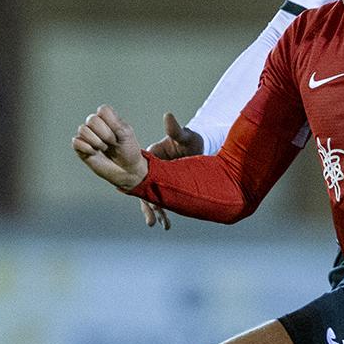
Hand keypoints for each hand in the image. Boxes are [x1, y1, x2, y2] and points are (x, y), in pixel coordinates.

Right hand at [72, 107, 148, 192]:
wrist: (127, 170)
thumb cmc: (128, 151)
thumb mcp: (127, 134)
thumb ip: (115, 124)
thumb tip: (100, 120)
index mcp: (108, 119)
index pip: (103, 110)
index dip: (112, 122)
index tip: (119, 134)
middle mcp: (96, 125)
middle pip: (92, 119)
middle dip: (106, 134)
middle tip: (113, 143)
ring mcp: (88, 137)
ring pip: (83, 129)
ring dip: (96, 141)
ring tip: (104, 148)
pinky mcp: (81, 148)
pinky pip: (76, 142)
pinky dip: (86, 147)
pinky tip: (94, 153)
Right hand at [138, 113, 202, 228]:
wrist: (198, 146)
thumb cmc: (191, 139)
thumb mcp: (185, 136)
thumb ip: (176, 130)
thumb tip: (168, 116)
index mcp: (152, 157)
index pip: (144, 175)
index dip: (144, 188)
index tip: (147, 200)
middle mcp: (152, 171)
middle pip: (146, 191)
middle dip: (150, 208)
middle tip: (152, 222)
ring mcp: (159, 180)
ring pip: (153, 199)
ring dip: (158, 213)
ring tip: (163, 226)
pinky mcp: (167, 186)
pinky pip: (163, 201)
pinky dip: (164, 212)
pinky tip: (167, 225)